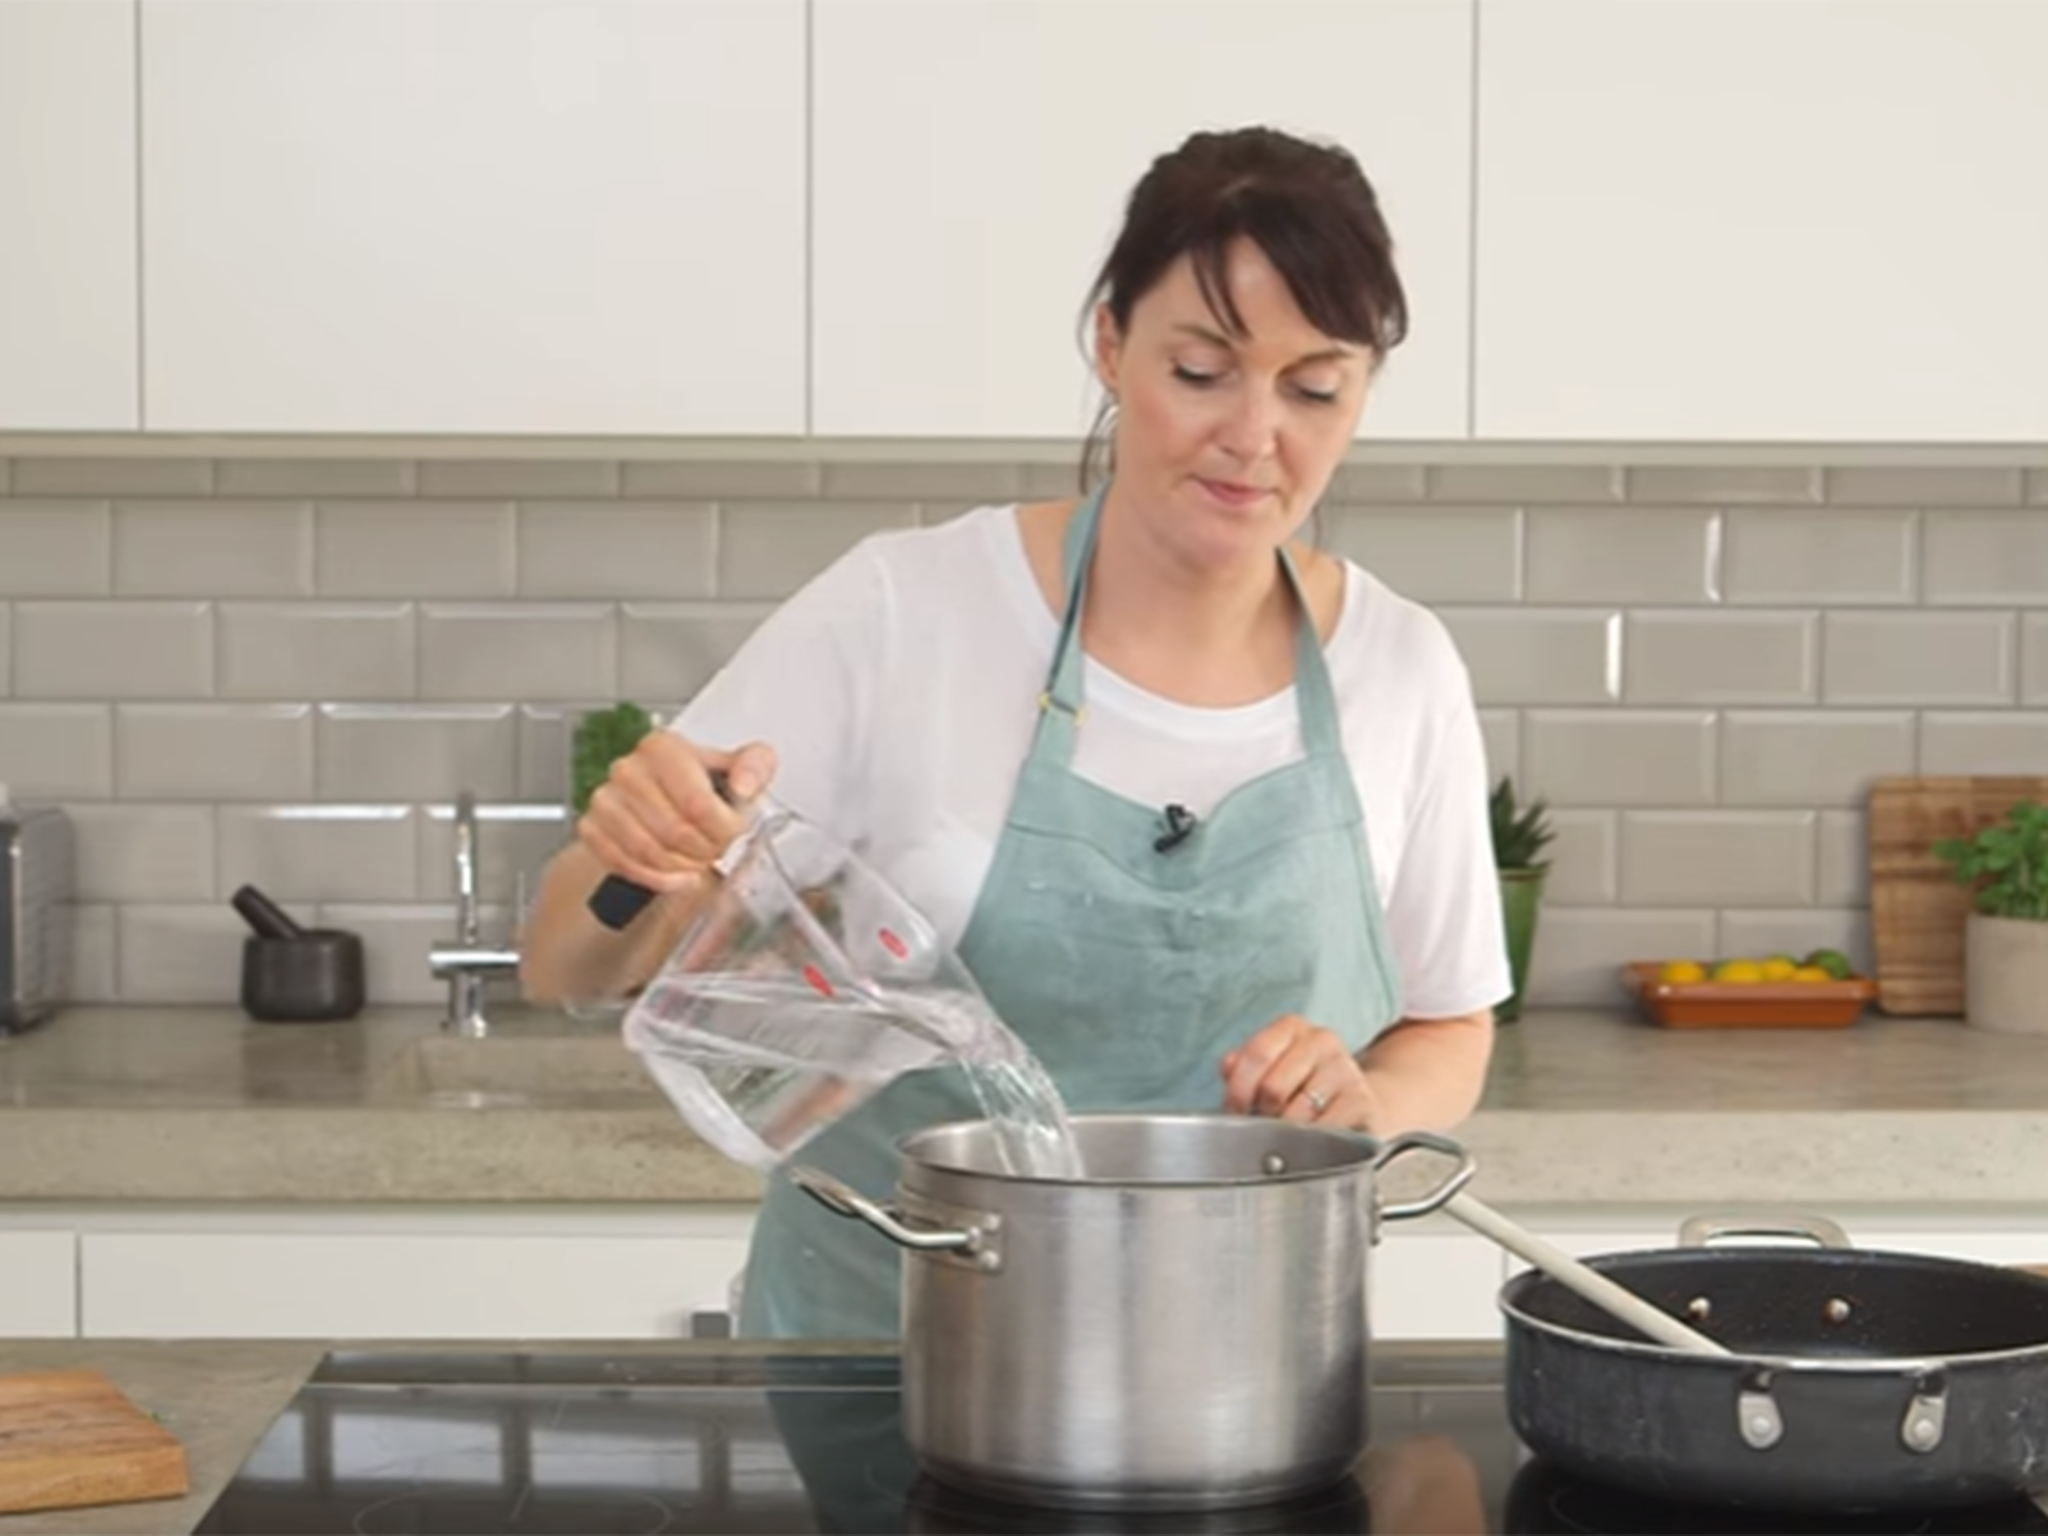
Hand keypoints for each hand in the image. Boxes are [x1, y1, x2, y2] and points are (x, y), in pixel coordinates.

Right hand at [577, 731, 776, 896]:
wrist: (661, 802)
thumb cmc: (699, 785)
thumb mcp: (738, 767)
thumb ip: (755, 766)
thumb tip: (745, 784)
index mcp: (663, 748)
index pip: (696, 802)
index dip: (722, 830)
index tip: (734, 834)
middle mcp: (629, 769)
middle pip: (674, 831)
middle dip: (705, 851)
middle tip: (719, 852)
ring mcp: (605, 799)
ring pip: (648, 851)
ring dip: (681, 868)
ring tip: (699, 863)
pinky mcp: (591, 827)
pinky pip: (623, 865)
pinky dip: (655, 879)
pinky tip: (676, 877)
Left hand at [1220, 1014, 1379, 1129]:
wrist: (1356, 1102)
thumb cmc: (1302, 1086)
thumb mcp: (1270, 1068)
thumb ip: (1242, 1066)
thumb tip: (1229, 1067)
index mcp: (1291, 1027)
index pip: (1257, 1054)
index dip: (1238, 1090)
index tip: (1235, 1110)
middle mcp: (1321, 1041)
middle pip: (1273, 1087)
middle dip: (1260, 1115)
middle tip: (1262, 1125)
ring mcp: (1345, 1070)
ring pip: (1296, 1113)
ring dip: (1283, 1134)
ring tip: (1285, 1135)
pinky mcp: (1362, 1101)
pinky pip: (1324, 1131)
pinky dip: (1310, 1144)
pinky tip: (1310, 1142)